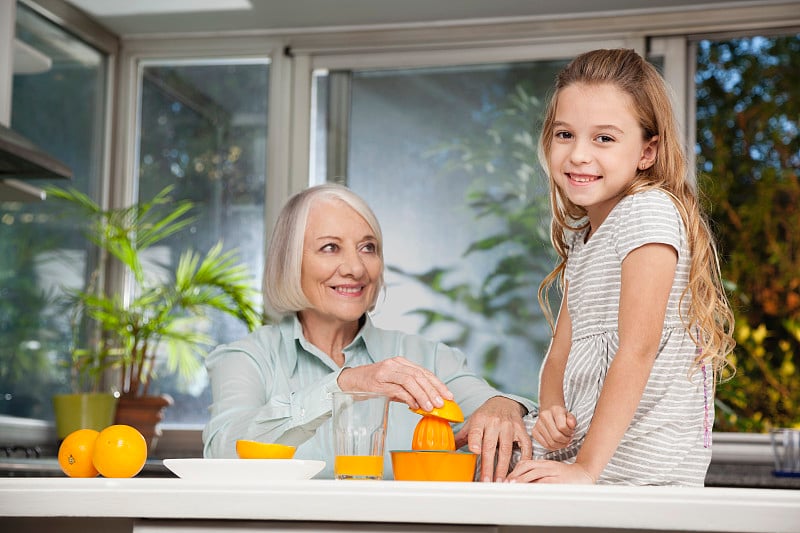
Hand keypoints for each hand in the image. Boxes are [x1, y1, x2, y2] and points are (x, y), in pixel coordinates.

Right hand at [337, 357, 452, 411]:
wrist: (350, 381)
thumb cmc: (373, 384)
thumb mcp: (393, 384)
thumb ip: (409, 390)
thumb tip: (426, 403)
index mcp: (401, 362)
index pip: (424, 372)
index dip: (438, 384)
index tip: (448, 395)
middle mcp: (395, 364)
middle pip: (419, 375)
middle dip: (433, 390)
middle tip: (442, 403)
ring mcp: (386, 371)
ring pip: (410, 381)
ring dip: (423, 395)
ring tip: (431, 407)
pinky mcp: (378, 381)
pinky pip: (397, 389)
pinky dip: (408, 398)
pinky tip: (415, 406)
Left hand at [454, 396, 529, 482]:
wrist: (504, 402)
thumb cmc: (486, 415)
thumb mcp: (472, 422)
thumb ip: (462, 437)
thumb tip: (447, 451)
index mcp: (479, 420)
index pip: (476, 432)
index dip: (475, 441)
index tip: (475, 451)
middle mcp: (495, 422)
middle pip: (490, 446)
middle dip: (488, 466)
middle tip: (486, 481)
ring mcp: (509, 426)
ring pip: (506, 450)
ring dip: (503, 468)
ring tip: (500, 482)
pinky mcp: (521, 430)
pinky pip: (525, 446)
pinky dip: (524, 459)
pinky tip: (518, 471)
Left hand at [506, 459, 594, 483]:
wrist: (583, 473)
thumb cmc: (566, 474)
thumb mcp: (549, 470)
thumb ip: (537, 474)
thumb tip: (521, 481)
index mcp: (544, 463)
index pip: (525, 463)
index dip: (514, 470)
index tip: (506, 478)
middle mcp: (547, 466)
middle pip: (527, 467)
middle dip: (515, 475)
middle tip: (506, 482)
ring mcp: (553, 473)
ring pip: (535, 474)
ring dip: (522, 480)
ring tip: (513, 485)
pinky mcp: (559, 481)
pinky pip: (546, 482)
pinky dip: (536, 486)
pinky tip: (529, 489)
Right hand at [531, 405, 575, 450]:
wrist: (551, 413)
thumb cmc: (561, 416)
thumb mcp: (570, 416)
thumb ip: (572, 420)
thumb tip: (572, 425)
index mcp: (555, 409)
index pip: (562, 427)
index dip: (569, 433)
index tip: (571, 432)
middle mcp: (544, 415)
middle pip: (556, 436)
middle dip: (565, 440)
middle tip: (568, 439)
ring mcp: (538, 424)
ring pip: (551, 442)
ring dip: (560, 445)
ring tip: (564, 441)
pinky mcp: (534, 432)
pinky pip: (545, 445)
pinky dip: (553, 447)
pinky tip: (557, 443)